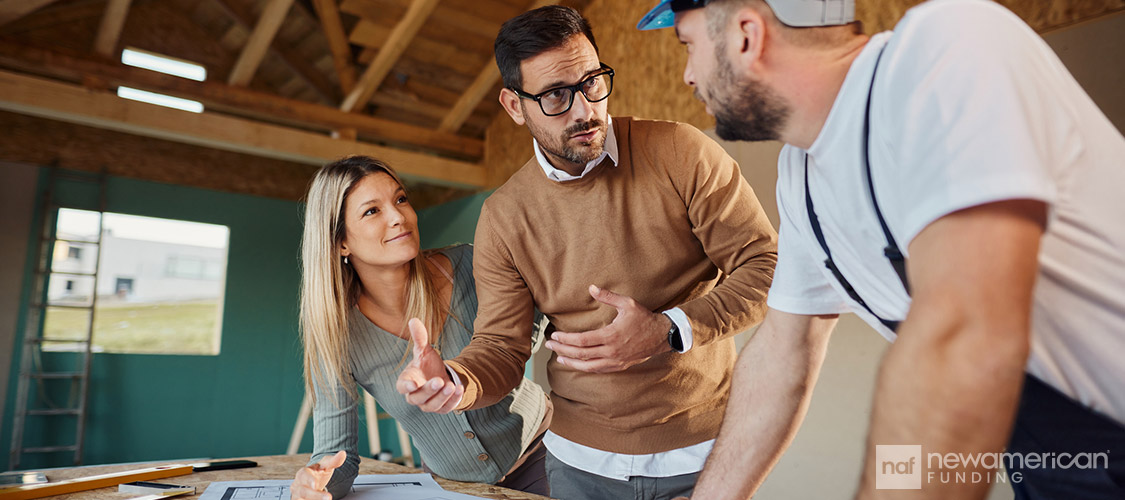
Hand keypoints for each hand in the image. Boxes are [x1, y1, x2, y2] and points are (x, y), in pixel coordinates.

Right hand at [291, 450, 345, 499]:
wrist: (311, 482)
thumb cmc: (318, 472)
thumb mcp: (325, 465)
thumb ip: (333, 461)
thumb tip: (343, 453)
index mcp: (303, 473)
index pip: (303, 476)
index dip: (309, 480)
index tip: (315, 485)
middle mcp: (298, 485)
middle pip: (303, 491)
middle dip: (315, 495)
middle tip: (329, 497)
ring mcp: (297, 496)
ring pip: (302, 499)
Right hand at [395, 318, 462, 412]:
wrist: (440, 376)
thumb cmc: (427, 365)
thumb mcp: (424, 351)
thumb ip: (419, 338)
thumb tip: (414, 320)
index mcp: (407, 382)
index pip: (401, 387)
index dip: (406, 387)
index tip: (412, 384)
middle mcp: (415, 395)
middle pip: (417, 398)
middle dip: (428, 390)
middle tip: (439, 381)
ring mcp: (427, 404)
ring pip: (431, 405)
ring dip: (441, 397)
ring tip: (451, 385)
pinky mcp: (441, 408)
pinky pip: (446, 408)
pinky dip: (453, 401)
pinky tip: (460, 389)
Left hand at [545, 285, 671, 372]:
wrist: (662, 336)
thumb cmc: (644, 318)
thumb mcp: (627, 303)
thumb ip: (608, 296)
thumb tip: (591, 288)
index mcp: (611, 336)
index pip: (582, 340)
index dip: (566, 338)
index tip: (555, 335)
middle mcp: (612, 351)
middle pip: (581, 354)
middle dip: (562, 349)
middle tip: (550, 344)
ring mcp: (615, 361)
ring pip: (588, 365)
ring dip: (571, 361)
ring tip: (559, 356)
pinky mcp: (619, 366)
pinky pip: (598, 370)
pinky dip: (585, 367)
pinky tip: (577, 363)